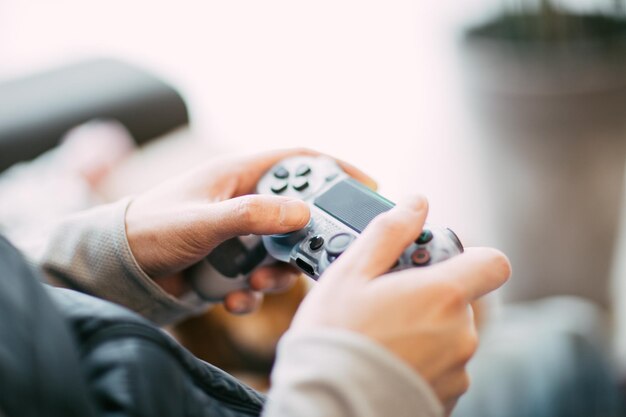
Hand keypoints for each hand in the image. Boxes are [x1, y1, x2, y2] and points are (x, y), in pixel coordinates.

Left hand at [125, 148, 374, 313]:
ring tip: (254, 286)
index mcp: (238, 175)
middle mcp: (245, 202)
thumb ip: (250, 215)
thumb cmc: (150, 230)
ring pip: (282, 253)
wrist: (117, 270)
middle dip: (307, 238)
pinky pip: (259, 280)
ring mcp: (241, 236)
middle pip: (298, 213)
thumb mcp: (201, 220)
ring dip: (276, 274)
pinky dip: (252, 295)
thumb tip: (302, 213)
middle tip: (317, 256)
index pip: (297, 161)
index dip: (333, 166)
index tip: (365, 183)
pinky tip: (232, 301)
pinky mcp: (233, 265)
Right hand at [290, 195, 510, 413]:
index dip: (472, 258)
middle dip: (431, 297)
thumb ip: (390, 232)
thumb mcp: (352, 272)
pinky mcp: (447, 399)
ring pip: (450, 336)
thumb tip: (416, 203)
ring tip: (382, 338)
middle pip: (461, 301)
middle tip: (387, 303)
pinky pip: (443, 368)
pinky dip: (422, 362)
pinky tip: (388, 363)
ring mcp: (457, 370)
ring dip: (425, 331)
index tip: (440, 263)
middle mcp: (460, 333)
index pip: (492, 263)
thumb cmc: (336, 336)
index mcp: (443, 295)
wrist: (328, 405)